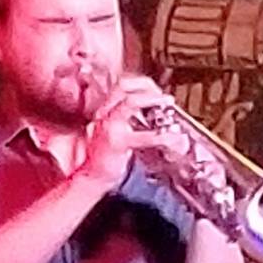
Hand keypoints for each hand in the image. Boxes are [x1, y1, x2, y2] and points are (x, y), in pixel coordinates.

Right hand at [77, 73, 167, 194]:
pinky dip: (160, 135)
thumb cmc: (106, 157)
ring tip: (168, 105)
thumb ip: (131, 120)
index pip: (122, 86)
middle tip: (167, 98)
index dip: (142, 84)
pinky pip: (141, 136)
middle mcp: (104, 114)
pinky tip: (171, 138)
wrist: (92, 177)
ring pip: (131, 102)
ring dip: (153, 100)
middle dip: (149, 89)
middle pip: (125, 87)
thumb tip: (155, 110)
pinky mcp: (116, 143)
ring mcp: (109, 126)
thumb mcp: (118, 132)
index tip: (158, 91)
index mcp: (105, 110)